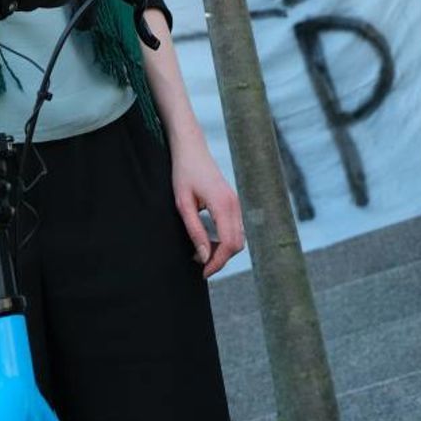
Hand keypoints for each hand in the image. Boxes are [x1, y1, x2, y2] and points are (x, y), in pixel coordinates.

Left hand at [171, 138, 243, 277]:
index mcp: (223, 204)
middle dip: (220, 259)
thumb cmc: (184, 173)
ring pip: (238, 237)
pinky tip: (206, 239)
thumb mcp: (183, 204)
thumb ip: (195, 231)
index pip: (229, 244)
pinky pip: (234, 228)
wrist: (191, 148)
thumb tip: (203, 256)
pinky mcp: (232, 202)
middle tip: (199, 264)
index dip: (218, 262)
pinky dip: (224, 239)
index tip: (203, 271)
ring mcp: (236, 202)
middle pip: (237, 244)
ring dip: (222, 249)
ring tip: (200, 251)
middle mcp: (234, 204)